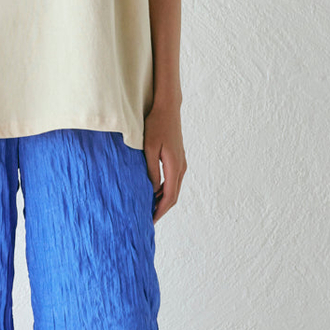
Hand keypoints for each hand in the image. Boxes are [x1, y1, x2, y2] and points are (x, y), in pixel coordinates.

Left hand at [143, 100, 186, 223]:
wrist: (168, 108)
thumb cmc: (156, 125)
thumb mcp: (149, 148)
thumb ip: (151, 170)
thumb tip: (152, 190)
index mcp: (174, 167)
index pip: (169, 197)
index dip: (160, 211)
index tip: (150, 221)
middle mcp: (181, 167)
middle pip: (173, 196)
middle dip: (161, 209)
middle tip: (148, 220)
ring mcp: (181, 163)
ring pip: (173, 189)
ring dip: (162, 200)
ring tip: (148, 208)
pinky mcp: (177, 159)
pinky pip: (172, 180)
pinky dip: (163, 190)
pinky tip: (152, 192)